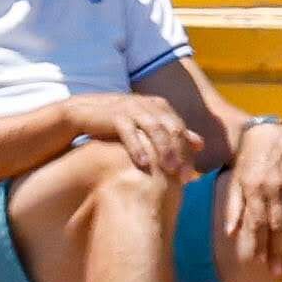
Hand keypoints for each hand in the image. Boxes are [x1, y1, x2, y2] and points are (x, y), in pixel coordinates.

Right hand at [67, 93, 202, 179]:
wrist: (81, 113)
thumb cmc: (115, 124)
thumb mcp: (146, 127)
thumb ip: (171, 134)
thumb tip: (199, 145)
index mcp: (159, 107)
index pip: (180, 130)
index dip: (187, 152)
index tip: (191, 176)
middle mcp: (148, 105)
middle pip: (171, 130)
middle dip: (180, 154)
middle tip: (185, 177)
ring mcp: (132, 109)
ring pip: (155, 129)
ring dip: (164, 150)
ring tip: (170, 171)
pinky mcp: (115, 115)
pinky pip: (130, 132)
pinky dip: (138, 147)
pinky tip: (144, 163)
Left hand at [221, 122, 281, 280]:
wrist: (270, 135)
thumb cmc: (247, 162)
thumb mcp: (234, 181)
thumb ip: (233, 207)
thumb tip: (230, 232)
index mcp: (256, 189)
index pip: (258, 222)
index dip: (259, 243)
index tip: (258, 262)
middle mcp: (277, 189)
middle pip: (279, 226)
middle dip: (278, 251)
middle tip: (277, 272)